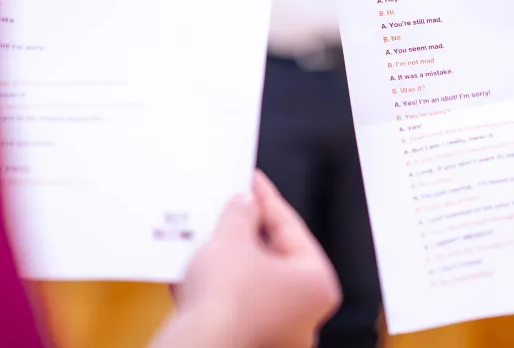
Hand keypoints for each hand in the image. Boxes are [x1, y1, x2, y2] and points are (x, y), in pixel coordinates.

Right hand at [157, 171, 340, 347]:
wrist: (196, 345)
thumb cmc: (226, 302)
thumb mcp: (231, 236)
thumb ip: (241, 212)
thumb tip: (244, 205)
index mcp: (318, 285)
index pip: (291, 228)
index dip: (266, 198)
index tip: (252, 182)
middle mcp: (304, 314)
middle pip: (273, 256)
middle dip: (245, 230)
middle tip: (229, 206)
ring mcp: (277, 333)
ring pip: (251, 282)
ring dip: (228, 257)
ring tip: (207, 233)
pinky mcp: (247, 342)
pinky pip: (233, 304)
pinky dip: (217, 285)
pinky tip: (196, 267)